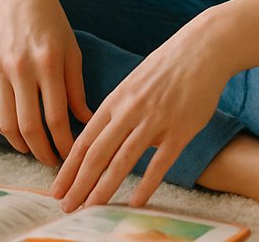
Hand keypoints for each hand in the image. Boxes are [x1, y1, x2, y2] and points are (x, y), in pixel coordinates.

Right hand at [0, 0, 93, 167]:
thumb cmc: (51, 19)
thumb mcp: (71, 49)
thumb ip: (76, 88)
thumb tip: (85, 122)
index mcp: (47, 62)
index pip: (56, 118)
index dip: (64, 143)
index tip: (71, 156)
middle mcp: (20, 67)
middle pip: (29, 127)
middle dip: (42, 152)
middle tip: (53, 163)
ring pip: (6, 124)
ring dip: (21, 145)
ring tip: (35, 151)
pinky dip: (2, 129)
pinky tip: (16, 134)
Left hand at [52, 21, 230, 210]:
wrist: (201, 50)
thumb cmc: (166, 67)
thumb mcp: (133, 85)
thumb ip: (119, 113)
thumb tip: (109, 142)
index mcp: (115, 100)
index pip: (84, 140)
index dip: (68, 168)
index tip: (57, 189)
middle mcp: (129, 111)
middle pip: (96, 154)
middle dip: (78, 183)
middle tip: (65, 206)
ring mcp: (155, 121)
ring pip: (123, 161)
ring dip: (103, 188)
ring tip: (90, 208)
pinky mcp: (180, 130)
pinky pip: (160, 163)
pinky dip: (146, 185)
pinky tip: (134, 203)